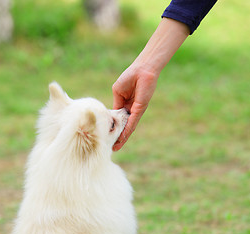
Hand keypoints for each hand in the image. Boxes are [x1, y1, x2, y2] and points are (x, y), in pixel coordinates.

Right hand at [112, 18, 188, 150]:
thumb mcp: (118, 91)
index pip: (118, 119)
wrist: (143, 69)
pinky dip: (127, 130)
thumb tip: (114, 115)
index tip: (107, 137)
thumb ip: (116, 103)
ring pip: (129, 127)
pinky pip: (132, 121)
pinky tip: (122, 138)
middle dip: (118, 137)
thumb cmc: (130, 76)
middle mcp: (131, 109)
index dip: (113, 128)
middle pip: (124, 126)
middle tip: (113, 148)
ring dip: (122, 138)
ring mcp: (136, 110)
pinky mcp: (140, 108)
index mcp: (125, 104)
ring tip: (116, 148)